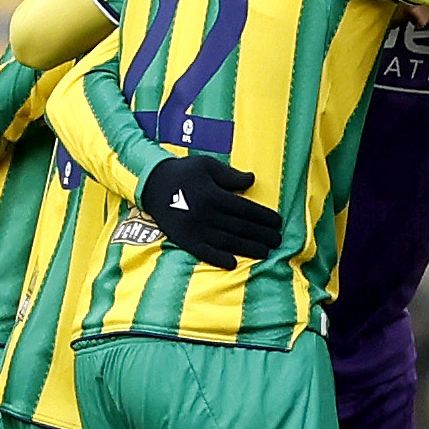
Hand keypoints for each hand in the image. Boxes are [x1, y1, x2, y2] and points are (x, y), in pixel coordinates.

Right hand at [140, 154, 280, 267]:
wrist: (150, 183)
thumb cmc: (183, 172)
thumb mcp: (207, 165)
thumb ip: (230, 175)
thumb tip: (252, 180)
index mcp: (213, 195)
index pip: (246, 210)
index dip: (264, 218)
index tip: (278, 223)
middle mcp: (206, 214)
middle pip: (240, 228)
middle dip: (262, 235)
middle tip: (278, 240)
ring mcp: (195, 228)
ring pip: (227, 241)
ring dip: (248, 248)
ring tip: (266, 253)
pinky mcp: (183, 239)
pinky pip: (203, 252)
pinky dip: (218, 258)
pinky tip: (233, 264)